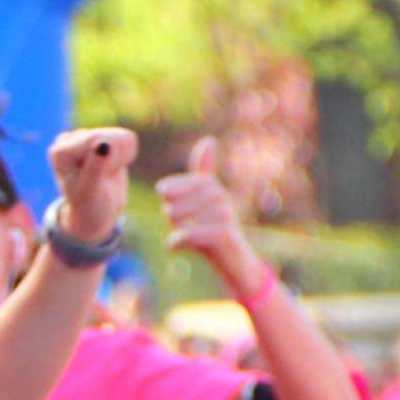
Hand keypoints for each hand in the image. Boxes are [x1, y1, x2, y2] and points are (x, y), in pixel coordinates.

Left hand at [45, 126, 138, 250]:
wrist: (96, 213)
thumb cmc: (89, 205)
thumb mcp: (90, 190)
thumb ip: (96, 166)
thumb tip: (106, 142)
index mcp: (59, 151)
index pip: (97, 140)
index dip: (107, 161)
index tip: (97, 179)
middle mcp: (68, 140)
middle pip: (111, 136)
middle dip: (115, 160)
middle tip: (102, 178)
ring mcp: (85, 137)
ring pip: (122, 137)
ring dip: (121, 159)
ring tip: (106, 174)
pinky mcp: (101, 136)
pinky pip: (128, 138)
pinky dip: (126, 156)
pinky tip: (111, 168)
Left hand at [154, 137, 263, 287]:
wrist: (234, 259)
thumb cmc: (212, 228)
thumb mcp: (203, 201)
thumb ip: (202, 173)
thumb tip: (209, 140)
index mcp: (211, 187)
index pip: (169, 189)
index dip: (165, 202)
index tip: (174, 204)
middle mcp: (219, 196)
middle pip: (170, 207)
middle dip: (171, 220)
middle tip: (184, 226)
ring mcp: (223, 214)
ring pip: (177, 220)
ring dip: (176, 231)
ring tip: (187, 235)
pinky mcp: (222, 233)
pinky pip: (187, 234)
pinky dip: (176, 242)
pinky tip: (175, 246)